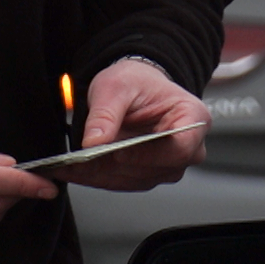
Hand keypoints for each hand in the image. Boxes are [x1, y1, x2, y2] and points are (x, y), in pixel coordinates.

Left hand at [56, 58, 208, 190]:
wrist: (133, 87)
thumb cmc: (136, 82)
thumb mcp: (116, 86)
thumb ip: (106, 114)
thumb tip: (94, 143)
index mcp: (192, 118)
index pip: (179, 147)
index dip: (150, 155)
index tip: (120, 152)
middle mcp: (188, 147)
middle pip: (157, 169)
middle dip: (117, 167)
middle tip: (83, 161)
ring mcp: (169, 164)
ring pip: (137, 179)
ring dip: (102, 175)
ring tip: (72, 166)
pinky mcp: (149, 173)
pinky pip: (124, 182)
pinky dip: (98, 177)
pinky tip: (75, 170)